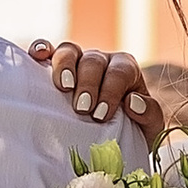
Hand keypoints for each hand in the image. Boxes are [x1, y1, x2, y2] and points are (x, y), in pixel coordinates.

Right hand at [31, 39, 156, 132]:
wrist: (113, 138)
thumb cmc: (131, 131)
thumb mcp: (150, 129)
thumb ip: (150, 115)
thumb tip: (132, 102)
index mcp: (126, 70)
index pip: (120, 72)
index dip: (110, 91)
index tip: (100, 115)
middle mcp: (102, 60)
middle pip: (93, 61)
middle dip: (88, 84)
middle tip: (82, 109)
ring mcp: (78, 61)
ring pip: (69, 51)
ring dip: (64, 67)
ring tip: (63, 87)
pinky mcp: (57, 66)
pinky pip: (49, 50)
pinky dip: (41, 49)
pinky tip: (37, 56)